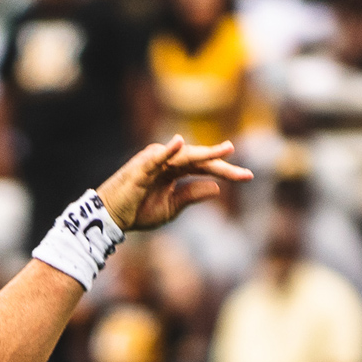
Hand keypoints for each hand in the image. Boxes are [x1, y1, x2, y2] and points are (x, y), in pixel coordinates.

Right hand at [97, 135, 252, 230]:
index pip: (204, 167)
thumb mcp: (172, 207)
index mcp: (174, 170)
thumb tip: (217, 187)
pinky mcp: (141, 167)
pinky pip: (156, 157)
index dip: (226, 171)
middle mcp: (167, 161)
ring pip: (184, 156)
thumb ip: (192, 194)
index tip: (248, 176)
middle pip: (199, 160)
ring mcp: (154, 161)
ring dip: (205, 154)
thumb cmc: (138, 211)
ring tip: (226, 152)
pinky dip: (167, 150)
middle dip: (222, 165)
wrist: (112, 219)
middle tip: (246, 174)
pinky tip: (179, 142)